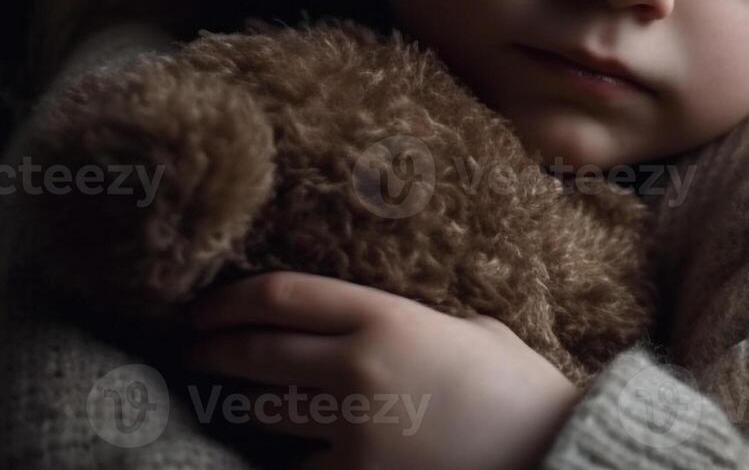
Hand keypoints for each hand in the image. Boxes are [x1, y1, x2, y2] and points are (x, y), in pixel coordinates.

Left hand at [185, 272, 582, 469]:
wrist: (555, 453)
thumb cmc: (524, 390)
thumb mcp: (473, 331)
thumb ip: (418, 322)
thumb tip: (386, 322)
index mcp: (385, 318)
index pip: (278, 297)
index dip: (228, 300)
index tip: (204, 306)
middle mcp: (356, 369)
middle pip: (253, 351)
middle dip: (212, 351)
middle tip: (193, 350)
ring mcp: (352, 430)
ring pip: (265, 414)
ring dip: (245, 407)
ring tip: (234, 401)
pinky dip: (291, 461)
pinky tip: (287, 455)